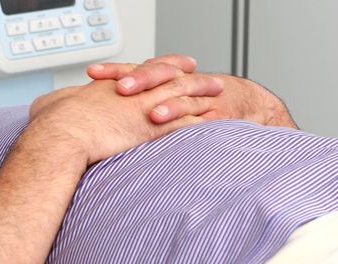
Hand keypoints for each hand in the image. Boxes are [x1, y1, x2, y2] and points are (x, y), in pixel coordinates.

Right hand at [28, 76, 222, 162]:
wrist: (61, 134)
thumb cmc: (53, 123)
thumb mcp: (52, 104)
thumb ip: (59, 102)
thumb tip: (46, 104)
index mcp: (115, 84)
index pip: (147, 69)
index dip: (166, 65)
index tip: (181, 64)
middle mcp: (134, 92)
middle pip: (172, 79)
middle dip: (194, 78)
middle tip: (210, 78)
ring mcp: (145, 108)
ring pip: (184, 98)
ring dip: (203, 97)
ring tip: (220, 98)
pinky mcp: (151, 128)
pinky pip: (184, 125)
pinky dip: (200, 125)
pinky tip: (213, 127)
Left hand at [88, 55, 296, 127]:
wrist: (245, 108)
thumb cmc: (194, 108)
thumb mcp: (162, 102)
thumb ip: (134, 104)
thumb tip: (95, 107)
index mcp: (164, 79)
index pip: (137, 69)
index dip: (115, 70)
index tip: (92, 73)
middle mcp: (179, 82)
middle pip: (157, 74)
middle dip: (137, 79)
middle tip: (119, 86)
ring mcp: (197, 97)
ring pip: (177, 91)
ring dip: (158, 98)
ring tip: (142, 107)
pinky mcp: (211, 114)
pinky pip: (195, 114)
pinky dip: (179, 116)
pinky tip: (163, 120)